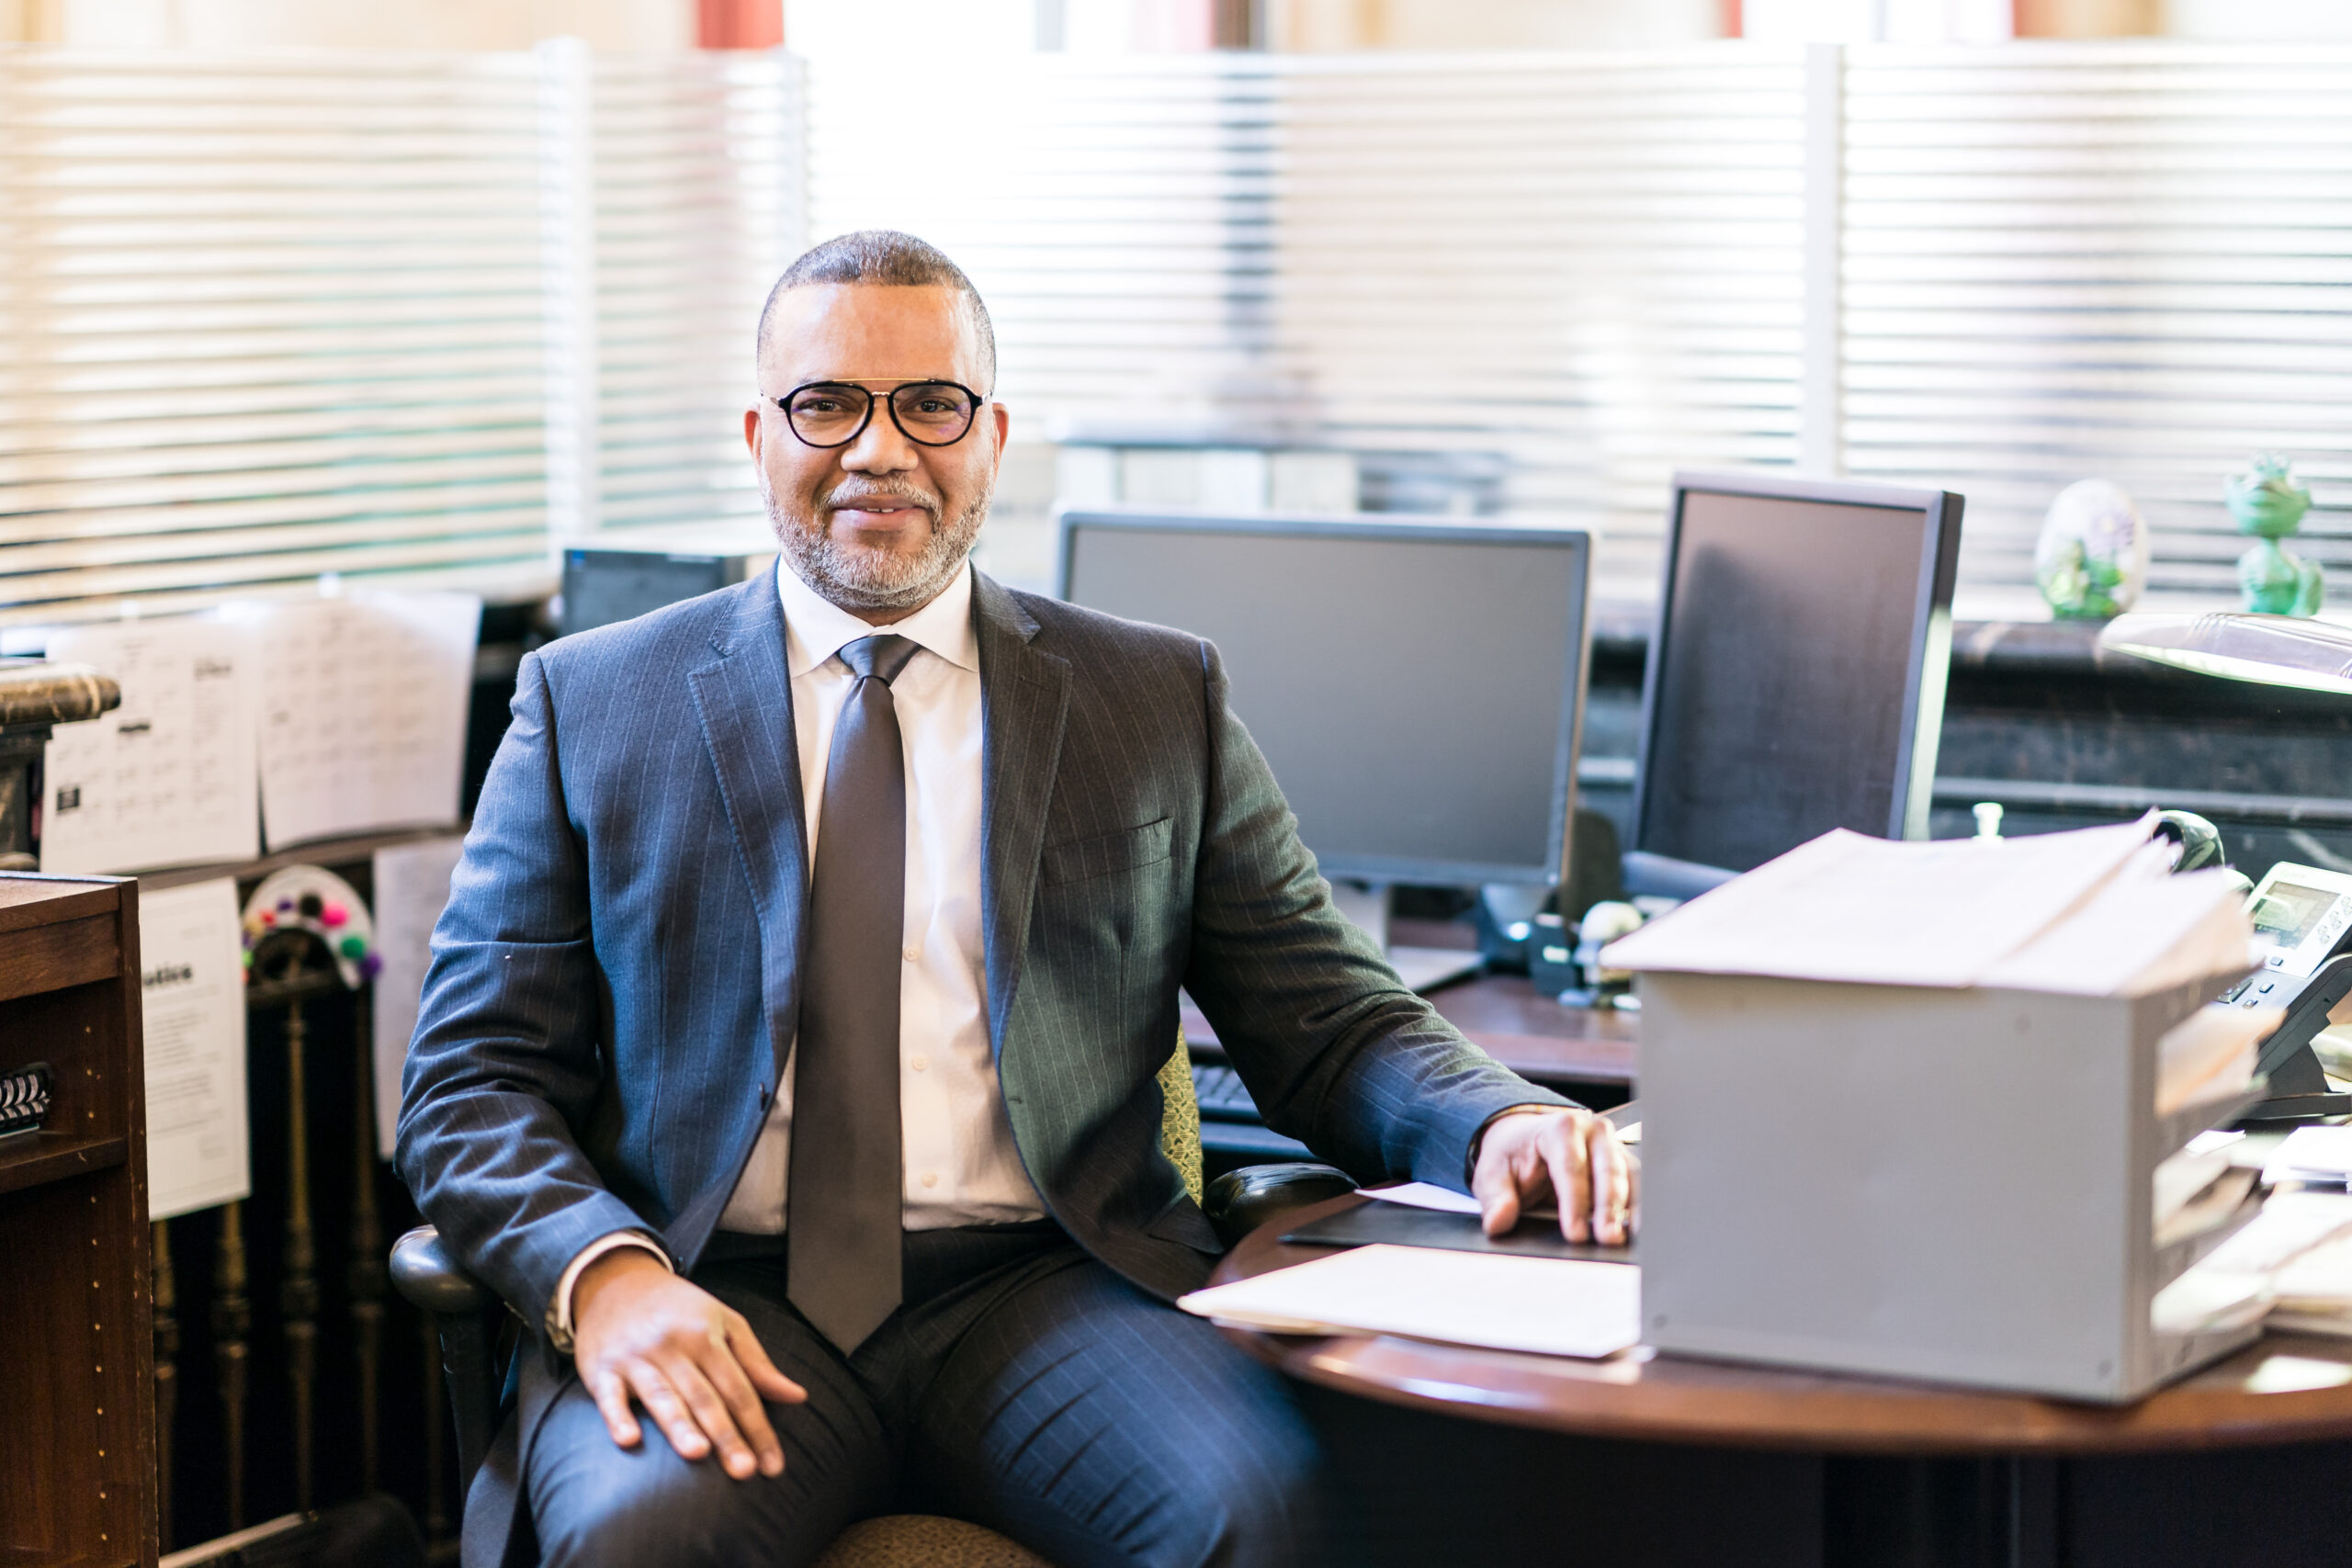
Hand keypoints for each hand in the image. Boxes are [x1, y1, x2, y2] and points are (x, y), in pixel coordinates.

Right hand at [571, 1248, 805, 1478]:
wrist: (616, 1283)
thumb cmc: (679, 1309)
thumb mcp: (724, 1323)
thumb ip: (757, 1363)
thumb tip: (797, 1397)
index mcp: (706, 1336)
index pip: (739, 1389)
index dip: (758, 1428)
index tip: (772, 1466)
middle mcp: (673, 1346)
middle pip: (704, 1397)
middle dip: (726, 1435)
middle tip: (745, 1471)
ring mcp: (636, 1358)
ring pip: (662, 1396)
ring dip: (680, 1426)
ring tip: (699, 1454)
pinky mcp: (601, 1369)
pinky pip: (610, 1396)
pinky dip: (618, 1417)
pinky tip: (629, 1440)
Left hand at [1471, 1107, 1636, 1246]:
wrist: (1525, 1138)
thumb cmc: (1512, 1155)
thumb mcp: (1493, 1173)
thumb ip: (1496, 1198)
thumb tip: (1498, 1222)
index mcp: (1559, 1127)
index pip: (1569, 1167)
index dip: (1574, 1202)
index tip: (1575, 1233)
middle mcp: (1592, 1130)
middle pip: (1606, 1169)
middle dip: (1608, 1206)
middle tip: (1607, 1238)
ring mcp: (1612, 1145)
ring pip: (1628, 1175)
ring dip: (1629, 1208)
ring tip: (1626, 1238)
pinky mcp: (1623, 1162)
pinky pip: (1638, 1184)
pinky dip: (1639, 1207)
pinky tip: (1636, 1230)